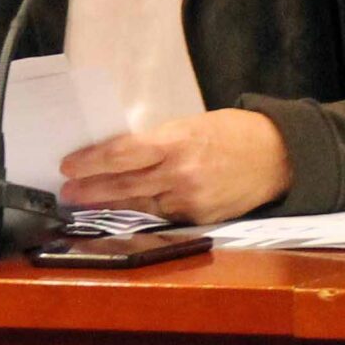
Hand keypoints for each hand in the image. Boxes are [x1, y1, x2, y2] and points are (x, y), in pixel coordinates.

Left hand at [58, 106, 290, 223]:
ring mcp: (191, 200)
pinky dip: (139, 214)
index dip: (90, 162)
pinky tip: (121, 213)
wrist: (278, 157)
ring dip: (108, 205)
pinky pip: (162, 217)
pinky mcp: (200, 218)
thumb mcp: (188, 125)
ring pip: (139, 205)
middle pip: (124, 184)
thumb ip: (155, 142)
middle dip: (90, 189)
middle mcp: (181, 173)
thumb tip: (118, 154)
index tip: (67, 166)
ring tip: (84, 204)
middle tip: (66, 192)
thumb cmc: (230, 133)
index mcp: (176, 142)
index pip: (121, 154)